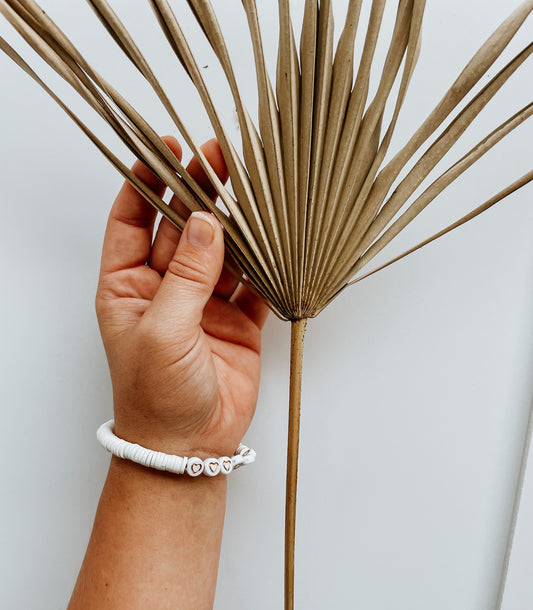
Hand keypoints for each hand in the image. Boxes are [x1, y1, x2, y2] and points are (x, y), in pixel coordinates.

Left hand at [95, 137, 268, 458]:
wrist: (191, 445)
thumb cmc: (156, 395)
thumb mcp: (162, 331)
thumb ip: (187, 276)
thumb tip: (208, 224)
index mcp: (128, 287)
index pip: (131, 220)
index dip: (145, 182)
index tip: (165, 150)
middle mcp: (165, 287)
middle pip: (181, 226)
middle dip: (197, 191)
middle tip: (217, 157)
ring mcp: (204, 300)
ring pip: (220, 248)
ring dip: (234, 220)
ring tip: (250, 184)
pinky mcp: (238, 317)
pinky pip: (251, 278)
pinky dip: (262, 258)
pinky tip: (271, 233)